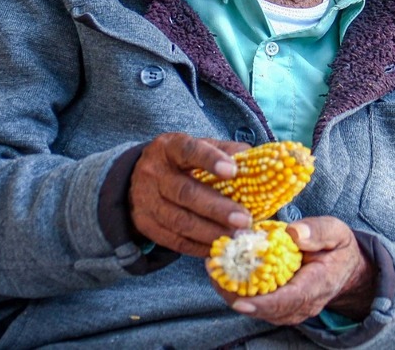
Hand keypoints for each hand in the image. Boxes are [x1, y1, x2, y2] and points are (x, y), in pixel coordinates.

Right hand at [128, 132, 251, 256]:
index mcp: (169, 148)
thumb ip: (225, 151)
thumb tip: (256, 161)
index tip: (233, 171)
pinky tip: (219, 246)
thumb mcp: (198, 147)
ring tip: (236, 236)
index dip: (210, 160)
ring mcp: (146, 200)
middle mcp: (154, 172)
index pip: (188, 150)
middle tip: (244, 219)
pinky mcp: (146, 224)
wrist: (138, 180)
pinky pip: (175, 240)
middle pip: (185, 193)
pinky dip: (199, 246)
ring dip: (211, 232)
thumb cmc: (180, 163)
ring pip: (180, 221)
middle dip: (217, 208)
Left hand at [212, 216, 376, 325]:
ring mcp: (291, 308)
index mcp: (317, 285)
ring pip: (258, 309)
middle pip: (266, 309)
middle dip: (237, 295)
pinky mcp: (280, 305)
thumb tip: (295, 233)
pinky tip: (222, 272)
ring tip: (214, 270)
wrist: (345, 269)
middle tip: (214, 272)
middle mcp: (302, 304)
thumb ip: (318, 232)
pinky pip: (257, 303)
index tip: (241, 301)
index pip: (289, 300)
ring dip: (233, 293)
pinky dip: (238, 291)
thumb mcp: (336, 232)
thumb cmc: (337, 248)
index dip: (263, 303)